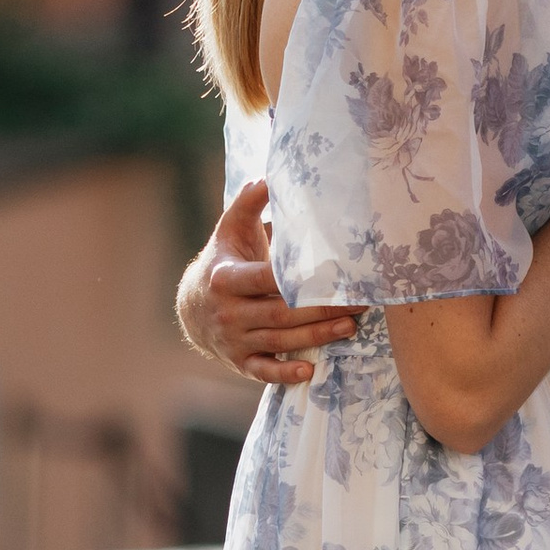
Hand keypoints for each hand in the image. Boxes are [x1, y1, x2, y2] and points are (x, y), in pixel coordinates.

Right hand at [177, 179, 358, 385]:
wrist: (192, 306)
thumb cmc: (224, 261)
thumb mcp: (230, 230)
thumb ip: (248, 203)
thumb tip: (267, 176)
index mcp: (226, 279)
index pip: (265, 280)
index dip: (297, 279)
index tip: (331, 273)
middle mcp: (229, 312)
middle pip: (280, 314)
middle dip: (320, 310)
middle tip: (357, 303)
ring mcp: (233, 340)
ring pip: (279, 342)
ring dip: (315, 337)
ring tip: (349, 327)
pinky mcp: (239, 361)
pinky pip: (264, 371)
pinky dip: (285, 374)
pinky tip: (311, 371)